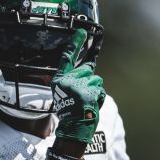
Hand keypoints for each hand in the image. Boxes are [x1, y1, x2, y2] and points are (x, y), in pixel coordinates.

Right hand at [52, 28, 104, 143]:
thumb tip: (88, 68)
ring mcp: (79, 85)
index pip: (67, 58)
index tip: (82, 32)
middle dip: (89, 80)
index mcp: (60, 80)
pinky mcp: (89, 92)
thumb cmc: (70, 111)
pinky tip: (91, 105)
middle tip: (84, 94)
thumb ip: (73, 80)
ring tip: (87, 101)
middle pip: (87, 70)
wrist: (74, 127)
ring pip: (96, 80)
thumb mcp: (64, 93)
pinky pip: (100, 90)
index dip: (75, 44)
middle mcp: (68, 80)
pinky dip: (99, 97)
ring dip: (95, 90)